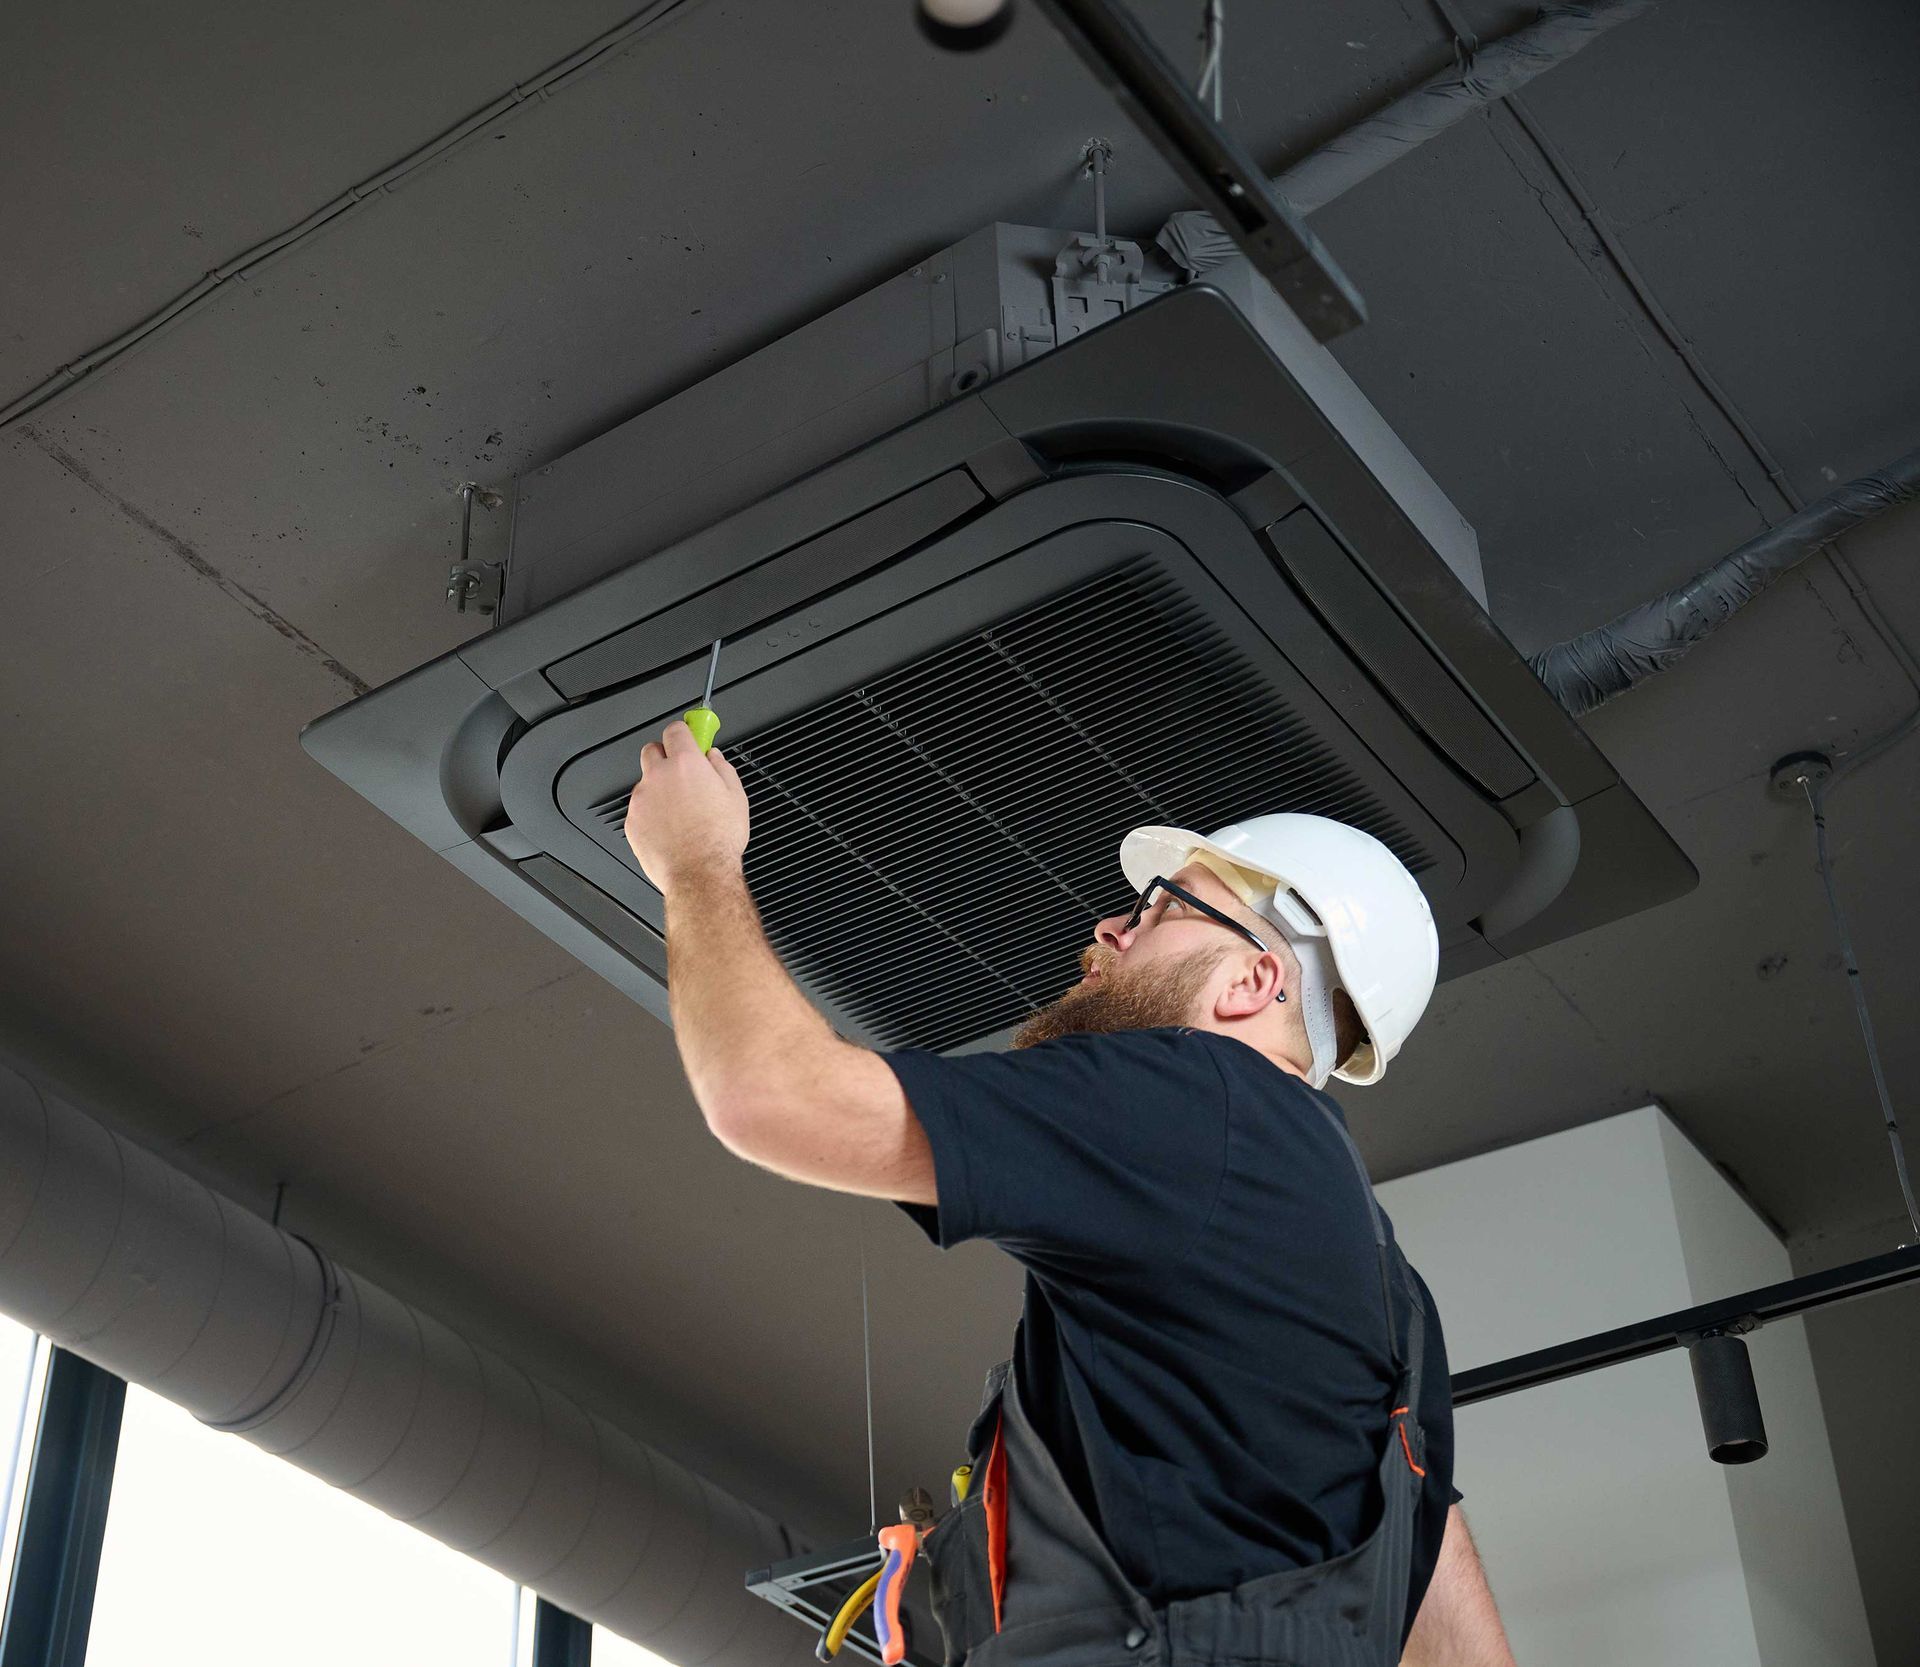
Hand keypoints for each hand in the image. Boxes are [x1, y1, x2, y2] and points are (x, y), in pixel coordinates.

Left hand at [623, 720, 749, 893]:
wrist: (699, 873)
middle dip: (664, 756)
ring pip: (645, 782)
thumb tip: (714, 757)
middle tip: (681, 771)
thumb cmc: (718, 840)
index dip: (683, 733)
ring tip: (680, 811)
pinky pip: (639, 809)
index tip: (688, 737)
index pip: (675, 730)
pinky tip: (670, 828)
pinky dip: (651, 814)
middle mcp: (658, 776)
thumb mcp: (736, 797)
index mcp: (685, 764)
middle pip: (652, 750)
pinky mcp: (632, 821)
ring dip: (658, 789)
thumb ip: (722, 768)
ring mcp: (641, 799)